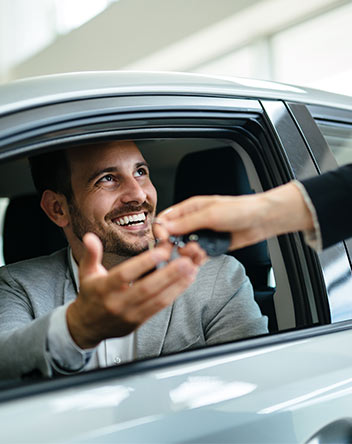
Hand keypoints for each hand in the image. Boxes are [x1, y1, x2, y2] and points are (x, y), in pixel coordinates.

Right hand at [67, 233, 199, 348]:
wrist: (87, 326)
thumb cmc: (90, 295)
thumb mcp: (87, 272)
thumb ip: (91, 254)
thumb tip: (90, 237)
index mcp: (104, 288)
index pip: (125, 274)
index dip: (144, 263)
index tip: (161, 251)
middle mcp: (118, 303)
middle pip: (147, 288)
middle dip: (169, 274)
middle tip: (186, 260)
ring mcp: (130, 314)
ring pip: (157, 299)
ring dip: (177, 284)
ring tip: (191, 269)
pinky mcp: (140, 321)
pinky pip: (160, 307)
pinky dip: (174, 293)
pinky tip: (185, 282)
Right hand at [158, 182, 313, 250]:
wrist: (261, 220)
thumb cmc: (240, 210)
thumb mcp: (210, 214)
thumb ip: (187, 222)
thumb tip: (165, 227)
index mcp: (190, 208)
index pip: (166, 219)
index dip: (161, 231)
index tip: (164, 240)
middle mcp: (194, 222)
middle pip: (173, 236)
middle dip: (175, 245)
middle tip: (183, 250)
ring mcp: (202, 235)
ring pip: (185, 249)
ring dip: (189, 253)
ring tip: (200, 252)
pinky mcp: (211, 247)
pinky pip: (198, 256)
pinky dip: (198, 260)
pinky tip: (202, 258)